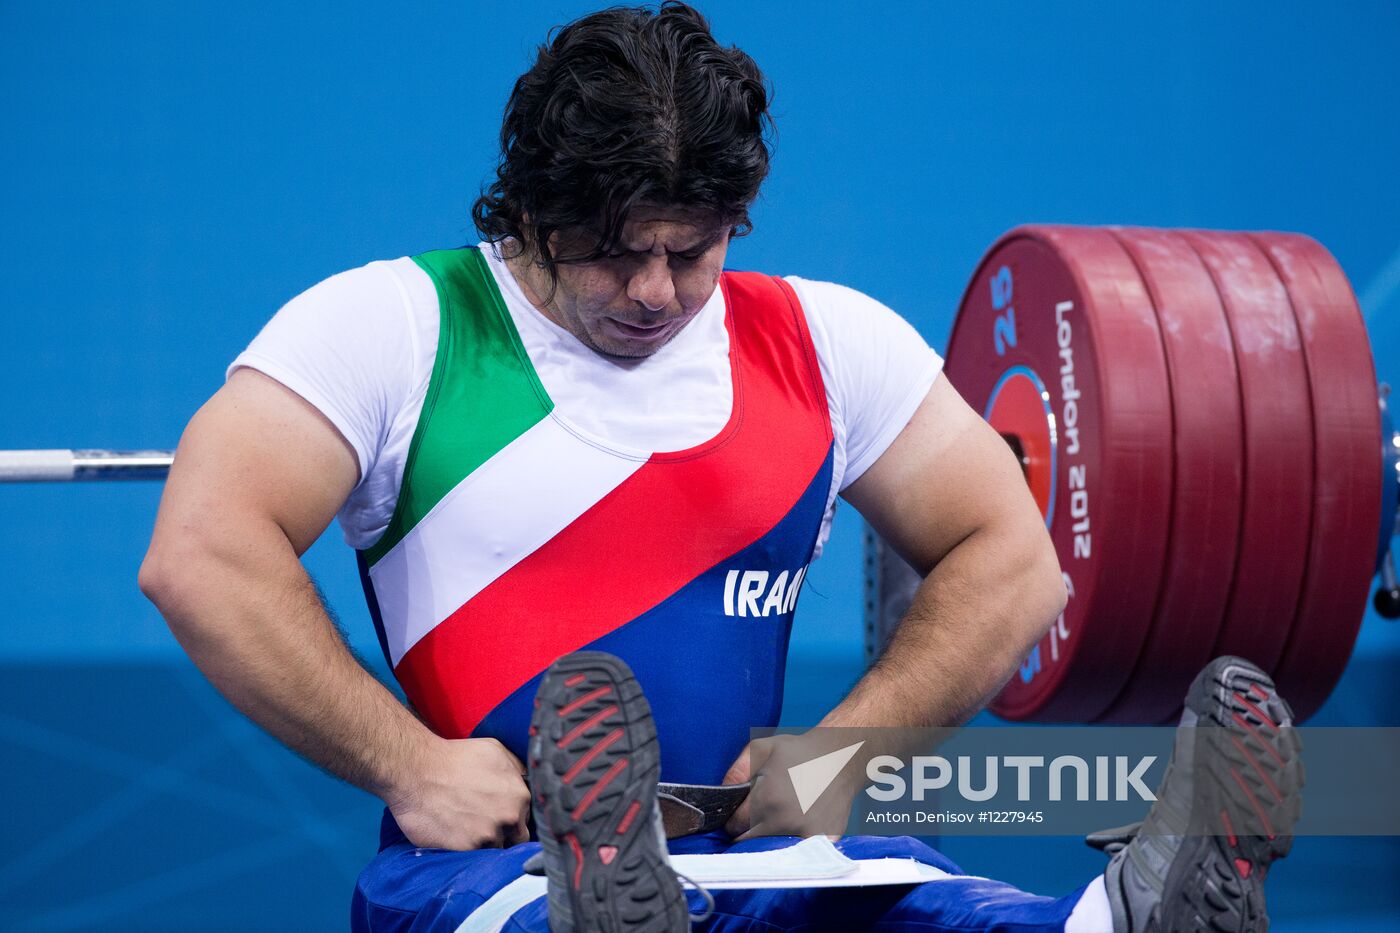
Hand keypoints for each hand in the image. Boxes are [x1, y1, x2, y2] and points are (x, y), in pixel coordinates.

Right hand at [385, 737, 531, 849]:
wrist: (417, 771)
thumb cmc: (455, 757)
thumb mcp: (495, 751)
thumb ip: (517, 770)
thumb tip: (526, 782)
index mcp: (520, 796)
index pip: (526, 820)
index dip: (514, 820)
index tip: (500, 818)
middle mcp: (509, 818)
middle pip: (515, 840)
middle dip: (504, 836)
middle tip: (484, 826)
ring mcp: (487, 836)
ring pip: (494, 851)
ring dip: (483, 845)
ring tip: (466, 830)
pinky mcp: (465, 850)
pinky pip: (472, 858)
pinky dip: (464, 851)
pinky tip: (454, 836)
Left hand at [724, 733, 866, 840]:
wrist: (842, 757)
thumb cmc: (799, 752)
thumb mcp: (762, 749)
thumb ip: (736, 771)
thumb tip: (721, 794)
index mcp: (767, 800)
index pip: (734, 827)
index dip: (733, 819)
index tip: (741, 812)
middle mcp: (786, 822)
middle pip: (752, 843)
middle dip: (750, 832)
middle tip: (762, 814)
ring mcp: (807, 835)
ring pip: (774, 851)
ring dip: (771, 841)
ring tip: (781, 817)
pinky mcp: (824, 841)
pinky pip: (799, 853)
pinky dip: (794, 846)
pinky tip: (798, 824)